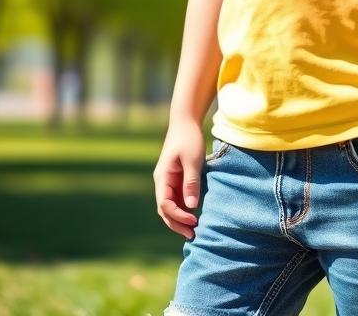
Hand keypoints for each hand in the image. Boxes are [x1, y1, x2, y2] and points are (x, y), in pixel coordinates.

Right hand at [154, 119, 204, 240]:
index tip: (194, 219)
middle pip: (165, 210)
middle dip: (177, 223)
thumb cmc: (189, 139)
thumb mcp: (193, 160)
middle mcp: (162, 182)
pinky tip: (194, 216)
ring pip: (171, 206)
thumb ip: (191, 182)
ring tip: (194, 230)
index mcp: (162, 177)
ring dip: (180, 219)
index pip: (165, 204)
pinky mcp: (177, 179)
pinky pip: (177, 199)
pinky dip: (184, 210)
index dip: (178, 216)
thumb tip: (191, 206)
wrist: (186, 122)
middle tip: (192, 235)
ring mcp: (169, 181)